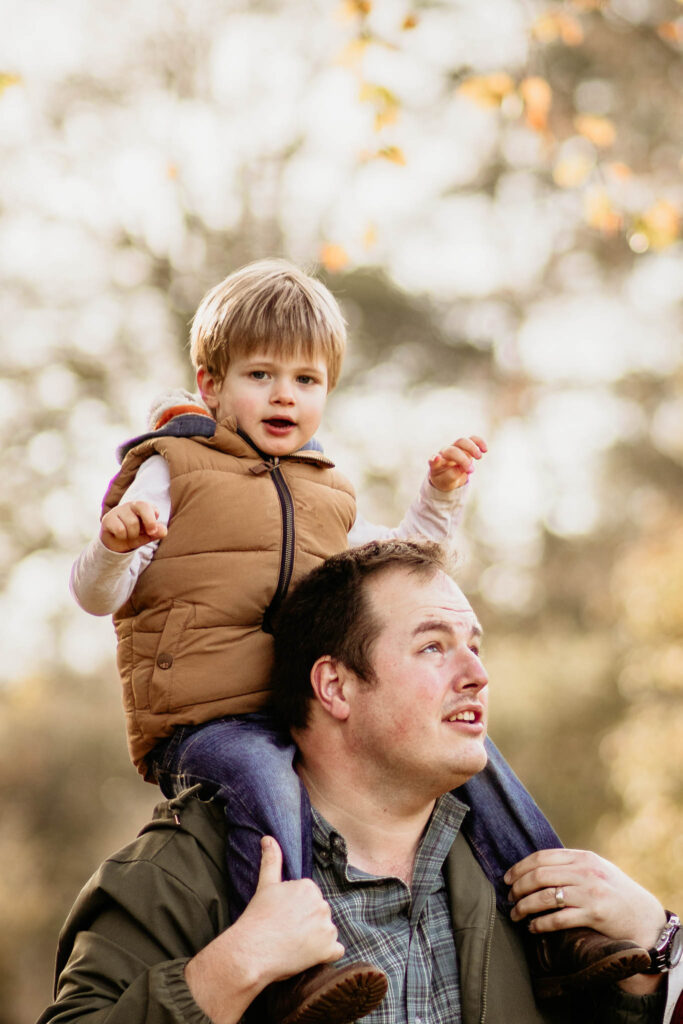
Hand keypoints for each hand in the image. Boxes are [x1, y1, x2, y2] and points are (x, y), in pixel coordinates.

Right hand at [100, 501, 167, 551]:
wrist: (115, 544)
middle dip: (149, 522)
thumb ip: (156, 533)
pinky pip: (120, 529)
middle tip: (149, 533)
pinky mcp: (108, 518)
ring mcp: (118, 510)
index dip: (153, 520)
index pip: (150, 506)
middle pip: (143, 507)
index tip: (152, 530)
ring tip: (129, 535)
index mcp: (142, 507)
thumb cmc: (134, 535)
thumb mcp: (148, 536)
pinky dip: (123, 536)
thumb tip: (163, 531)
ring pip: (132, 522)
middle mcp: (130, 505)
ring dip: (133, 534)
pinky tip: (119, 535)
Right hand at [184, 838, 343, 1023]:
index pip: (309, 899)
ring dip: (316, 939)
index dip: (295, 910)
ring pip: (327, 931)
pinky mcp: (329, 949)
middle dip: (307, 922)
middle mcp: (323, 904)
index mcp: (309, 887)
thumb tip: (268, 838)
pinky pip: (336, 951)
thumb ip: (272, 860)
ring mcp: (328, 928)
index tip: (282, 917)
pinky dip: (326, 954)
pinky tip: (308, 955)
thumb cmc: (258, 917)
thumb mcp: (265, 885)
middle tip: (286, 931)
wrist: (252, 951)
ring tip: (294, 944)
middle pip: (319, 914)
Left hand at [428, 435, 486, 491]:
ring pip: (462, 442)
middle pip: (452, 451)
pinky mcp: (464, 447)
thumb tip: (463, 469)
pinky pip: (472, 439)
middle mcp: (444, 453)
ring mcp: (454, 448)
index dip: (435, 459)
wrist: (448, 475)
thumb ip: (453, 476)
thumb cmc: (445, 478)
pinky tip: (485, 450)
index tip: (436, 458)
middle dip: (463, 460)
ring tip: (479, 458)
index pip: (434, 460)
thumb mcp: (447, 482)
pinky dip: (479, 442)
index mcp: (436, 464)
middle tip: (471, 471)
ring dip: (471, 448)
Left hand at [505, 848, 665, 949]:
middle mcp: (585, 872)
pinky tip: (533, 927)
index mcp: (582, 857)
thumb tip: (534, 867)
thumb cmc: (614, 892)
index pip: (542, 857)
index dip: (520, 868)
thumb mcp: (595, 869)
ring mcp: (590, 893)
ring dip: (524, 907)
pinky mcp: (594, 915)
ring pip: (545, 897)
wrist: (644, 917)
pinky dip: (541, 924)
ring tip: (515, 914)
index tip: (507, 879)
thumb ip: (570, 865)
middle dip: (518, 887)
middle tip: (509, 897)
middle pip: (539, 876)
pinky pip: (558, 919)